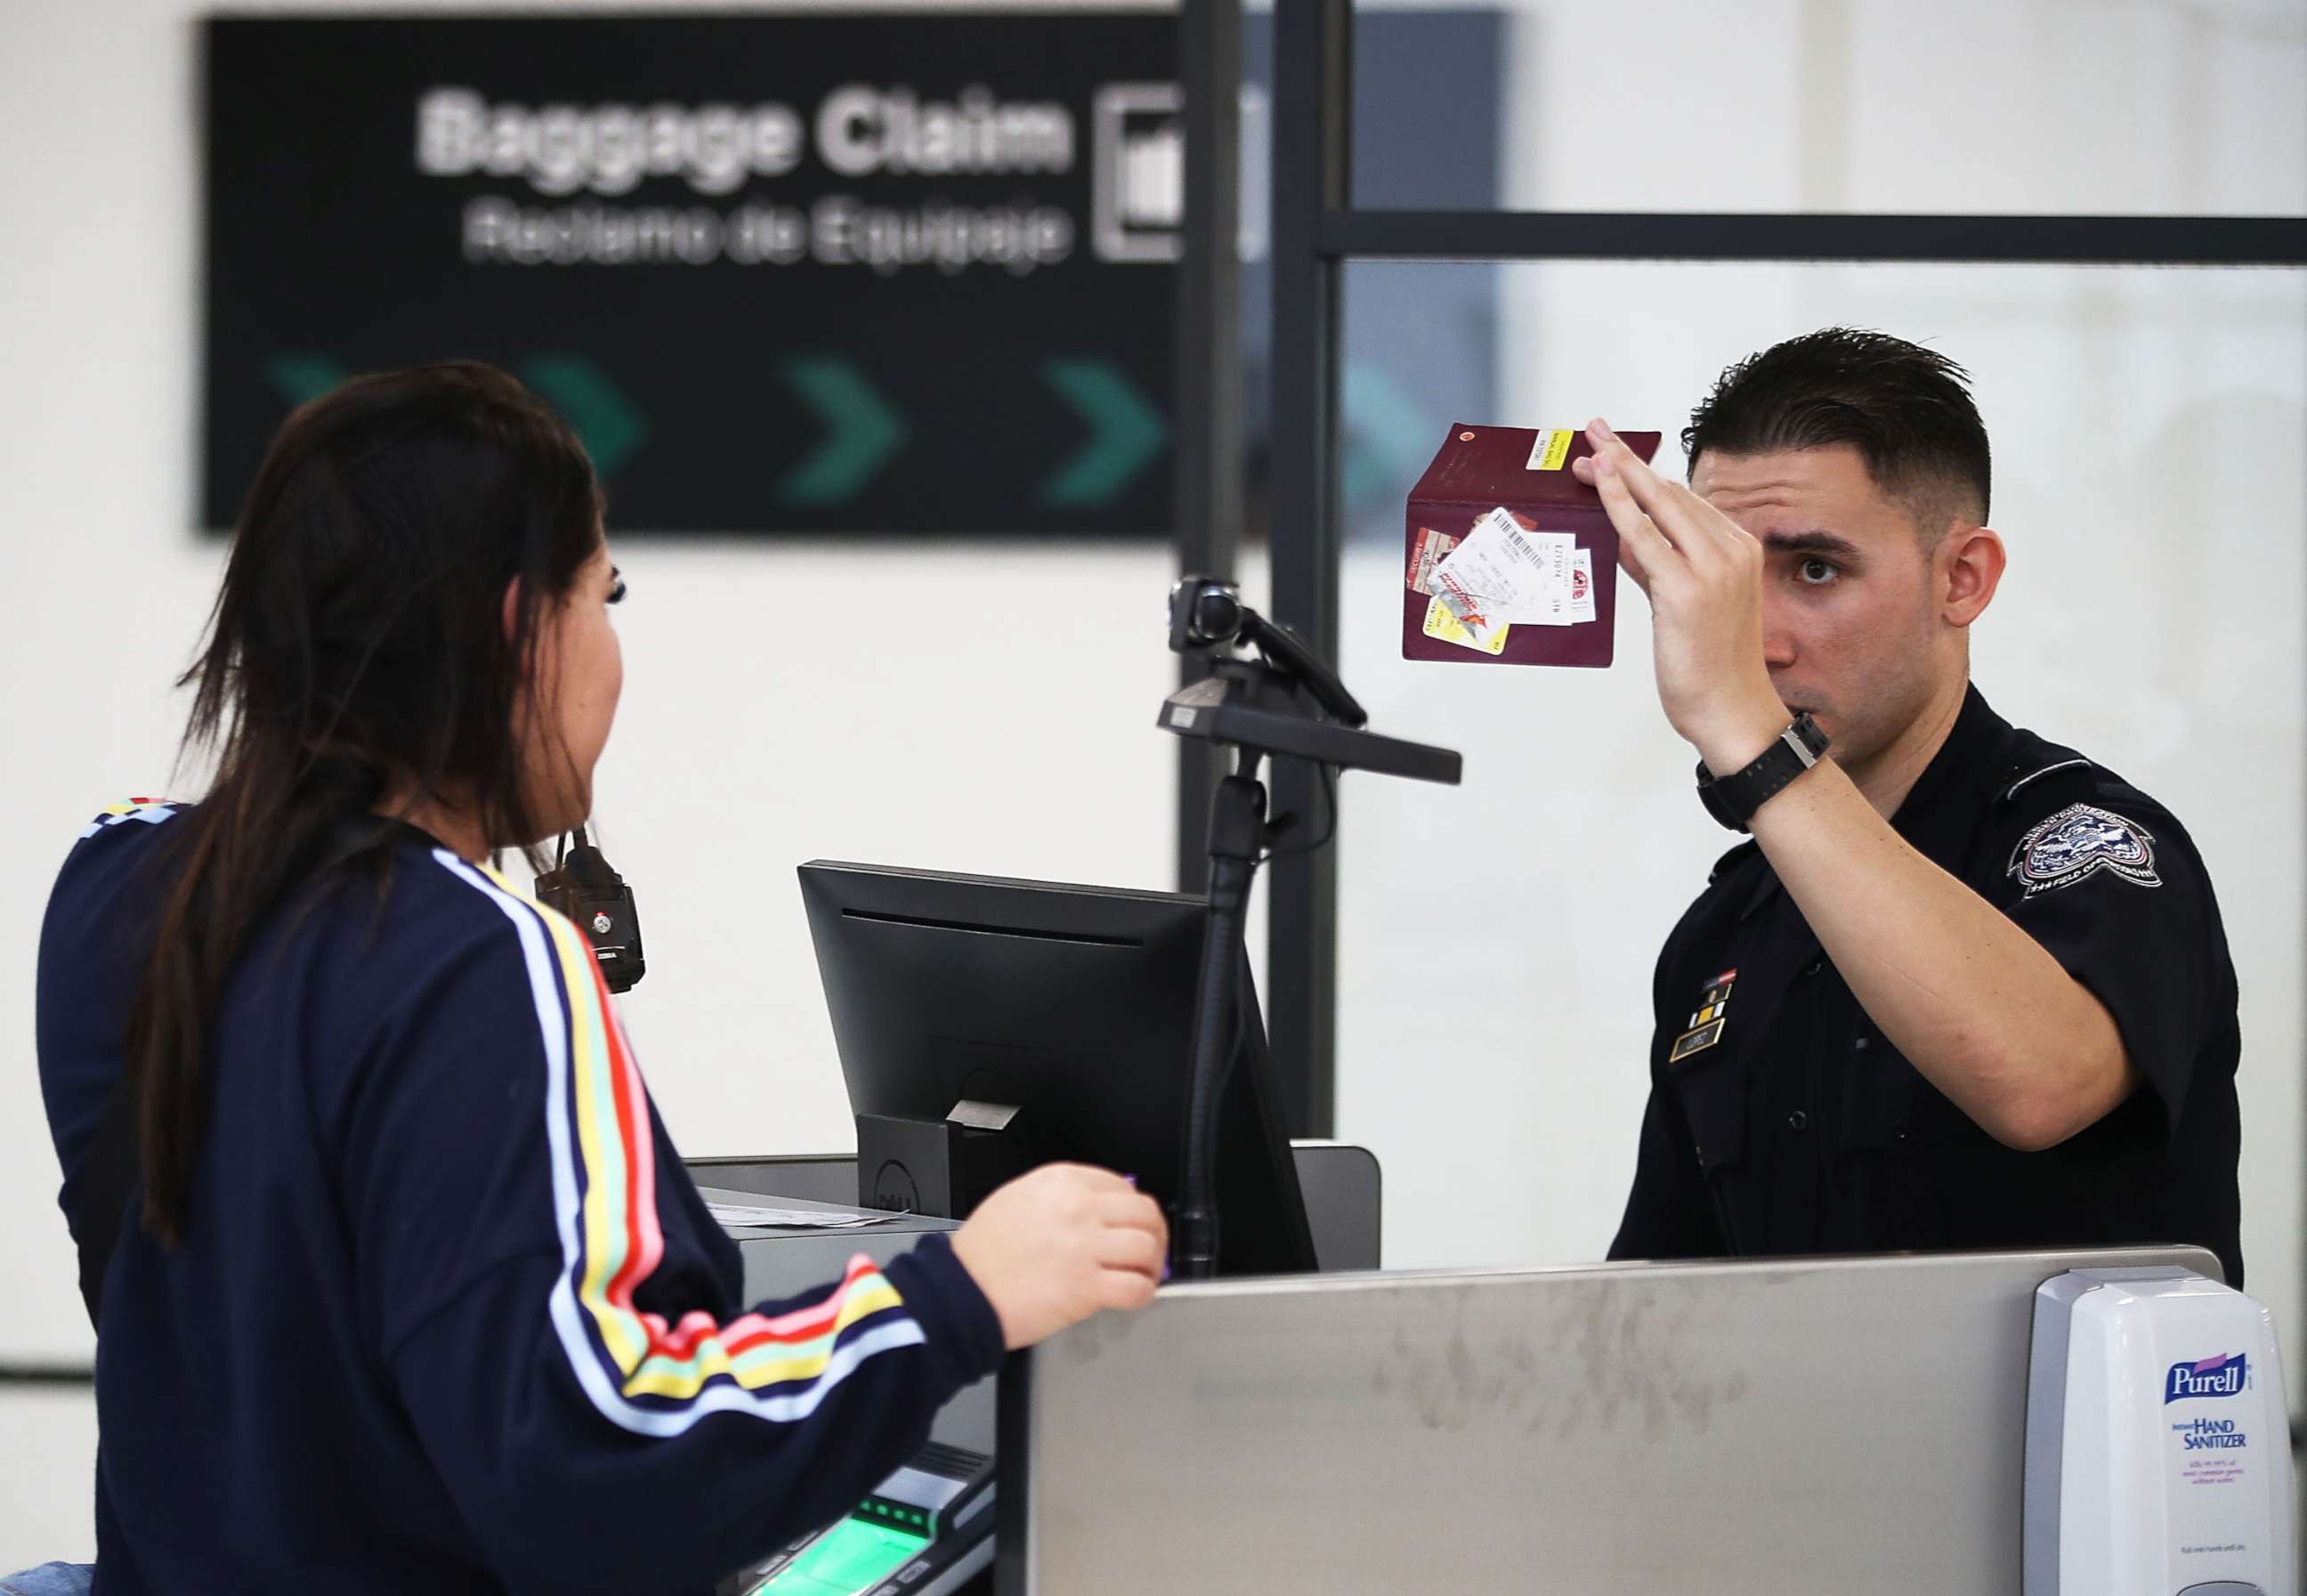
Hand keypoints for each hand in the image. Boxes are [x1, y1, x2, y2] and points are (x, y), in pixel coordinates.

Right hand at [950, 1163, 1168, 1349]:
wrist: (960, 1292)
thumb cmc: (981, 1253)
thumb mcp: (1017, 1199)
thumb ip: (1060, 1197)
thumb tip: (1098, 1207)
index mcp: (1061, 1182)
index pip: (1122, 1185)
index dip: (1134, 1209)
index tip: (1134, 1224)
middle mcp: (1078, 1208)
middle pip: (1144, 1213)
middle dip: (1155, 1233)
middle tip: (1150, 1250)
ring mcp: (1085, 1247)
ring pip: (1148, 1247)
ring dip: (1152, 1264)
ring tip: (1143, 1274)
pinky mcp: (1087, 1287)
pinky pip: (1137, 1287)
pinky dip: (1143, 1293)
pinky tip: (1133, 1296)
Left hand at [1571, 418, 1787, 772]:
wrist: (1733, 712)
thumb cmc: (1712, 667)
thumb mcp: (1681, 604)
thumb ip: (1655, 567)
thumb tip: (1624, 536)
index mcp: (1739, 549)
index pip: (1684, 499)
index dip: (1643, 474)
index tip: (1614, 453)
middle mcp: (1731, 550)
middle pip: (1669, 492)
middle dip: (1626, 461)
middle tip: (1593, 433)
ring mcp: (1712, 567)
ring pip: (1658, 504)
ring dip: (1619, 473)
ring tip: (1588, 450)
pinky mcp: (1687, 589)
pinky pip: (1644, 535)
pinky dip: (1620, 505)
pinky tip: (1601, 485)